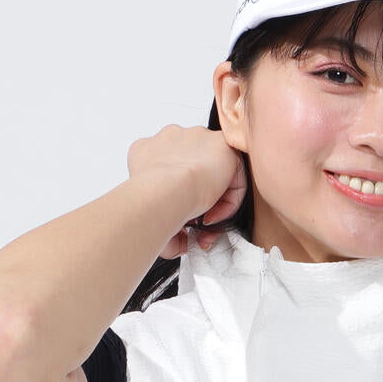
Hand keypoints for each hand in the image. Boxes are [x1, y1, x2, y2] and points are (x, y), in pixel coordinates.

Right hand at [126, 124, 246, 259]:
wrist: (161, 192)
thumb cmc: (147, 204)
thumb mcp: (149, 211)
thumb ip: (165, 220)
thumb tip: (178, 245)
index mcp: (147, 150)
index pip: (169, 170)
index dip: (179, 198)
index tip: (181, 221)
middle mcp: (171, 137)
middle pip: (195, 169)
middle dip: (200, 200)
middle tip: (197, 224)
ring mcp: (197, 137)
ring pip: (216, 173)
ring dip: (215, 203)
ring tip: (205, 223)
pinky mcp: (221, 144)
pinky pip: (234, 177)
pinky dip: (229, 201)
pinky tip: (215, 214)